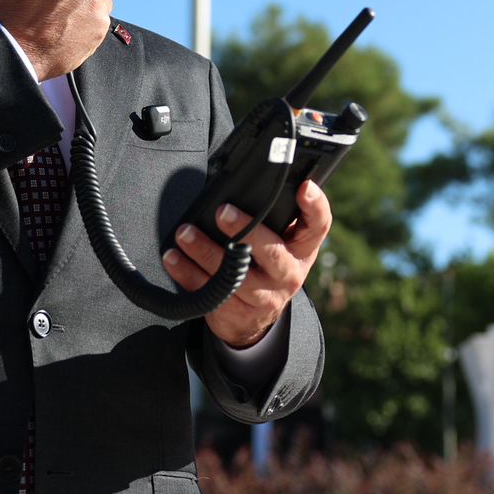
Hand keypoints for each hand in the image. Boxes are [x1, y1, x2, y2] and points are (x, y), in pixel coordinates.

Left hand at [162, 180, 331, 347]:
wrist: (259, 317)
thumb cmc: (267, 263)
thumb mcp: (283, 241)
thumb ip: (275, 215)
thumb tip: (253, 176)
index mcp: (302, 248)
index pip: (319, 224)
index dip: (315, 205)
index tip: (303, 186)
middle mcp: (288, 273)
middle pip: (273, 253)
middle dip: (247, 231)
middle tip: (223, 212)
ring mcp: (264, 297)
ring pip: (234, 275)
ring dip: (205, 251)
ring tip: (185, 233)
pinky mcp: (237, 313)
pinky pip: (209, 293)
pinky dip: (187, 273)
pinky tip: (174, 258)